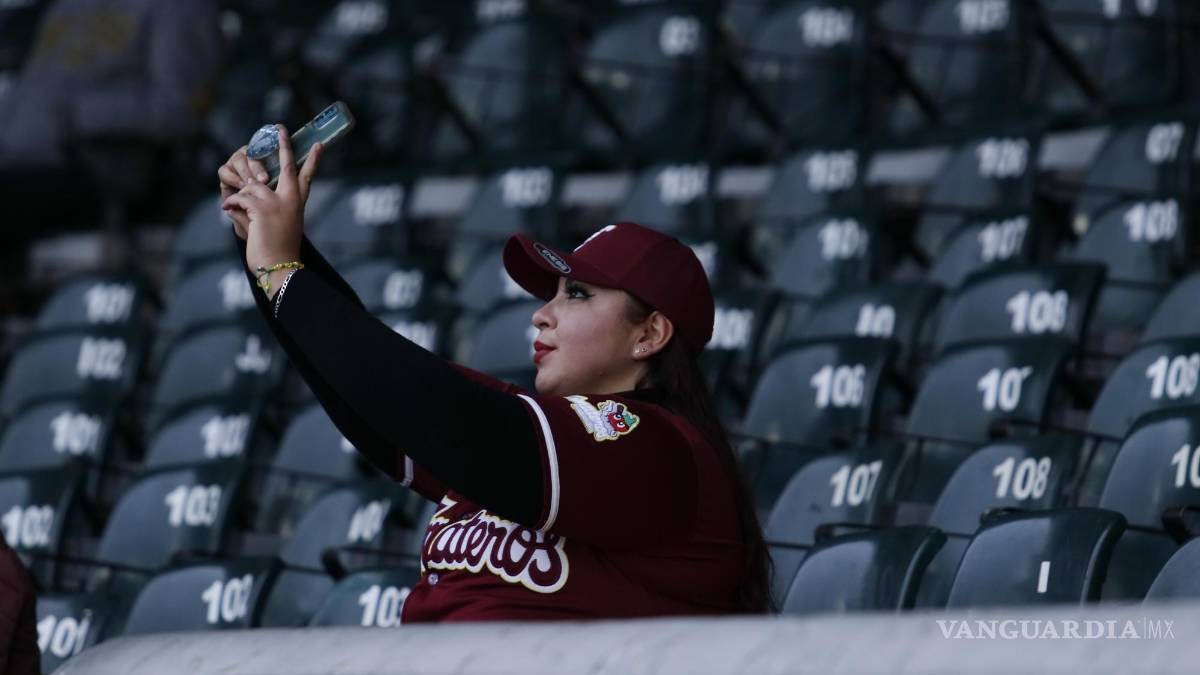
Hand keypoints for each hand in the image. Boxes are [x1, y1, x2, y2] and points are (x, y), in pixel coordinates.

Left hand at [219, 125, 322, 284]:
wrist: (279, 267)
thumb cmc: (277, 252)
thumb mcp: (272, 227)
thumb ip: (255, 209)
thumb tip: (233, 197)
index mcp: (297, 205)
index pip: (307, 178)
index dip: (313, 161)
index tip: (319, 146)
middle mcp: (290, 200)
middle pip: (287, 166)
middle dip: (284, 146)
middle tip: (281, 128)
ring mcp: (276, 202)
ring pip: (252, 187)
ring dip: (241, 198)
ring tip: (235, 210)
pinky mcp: (261, 208)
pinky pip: (240, 198)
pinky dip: (232, 206)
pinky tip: (230, 212)